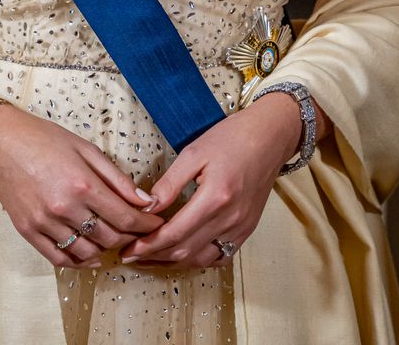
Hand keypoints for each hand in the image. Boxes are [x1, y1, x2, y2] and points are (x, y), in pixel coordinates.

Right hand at [0, 103, 165, 268]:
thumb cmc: (44, 138)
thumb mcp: (85, 149)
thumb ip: (117, 178)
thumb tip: (146, 201)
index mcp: (82, 184)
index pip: (126, 217)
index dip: (147, 224)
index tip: (157, 224)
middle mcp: (64, 208)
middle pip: (110, 238)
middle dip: (130, 236)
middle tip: (137, 230)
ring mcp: (44, 223)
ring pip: (88, 252)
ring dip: (106, 249)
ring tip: (114, 238)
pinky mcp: (28, 232)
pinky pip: (60, 259)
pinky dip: (80, 261)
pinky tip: (91, 253)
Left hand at [118, 92, 303, 268]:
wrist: (269, 137)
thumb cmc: (231, 138)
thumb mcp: (194, 152)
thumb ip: (170, 183)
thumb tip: (146, 207)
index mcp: (214, 198)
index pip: (174, 233)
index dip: (149, 245)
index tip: (128, 248)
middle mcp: (229, 220)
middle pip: (185, 251)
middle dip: (155, 256)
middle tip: (132, 254)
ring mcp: (241, 229)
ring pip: (201, 259)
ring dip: (174, 261)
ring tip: (151, 256)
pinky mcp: (247, 230)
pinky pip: (220, 256)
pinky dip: (199, 259)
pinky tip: (184, 253)